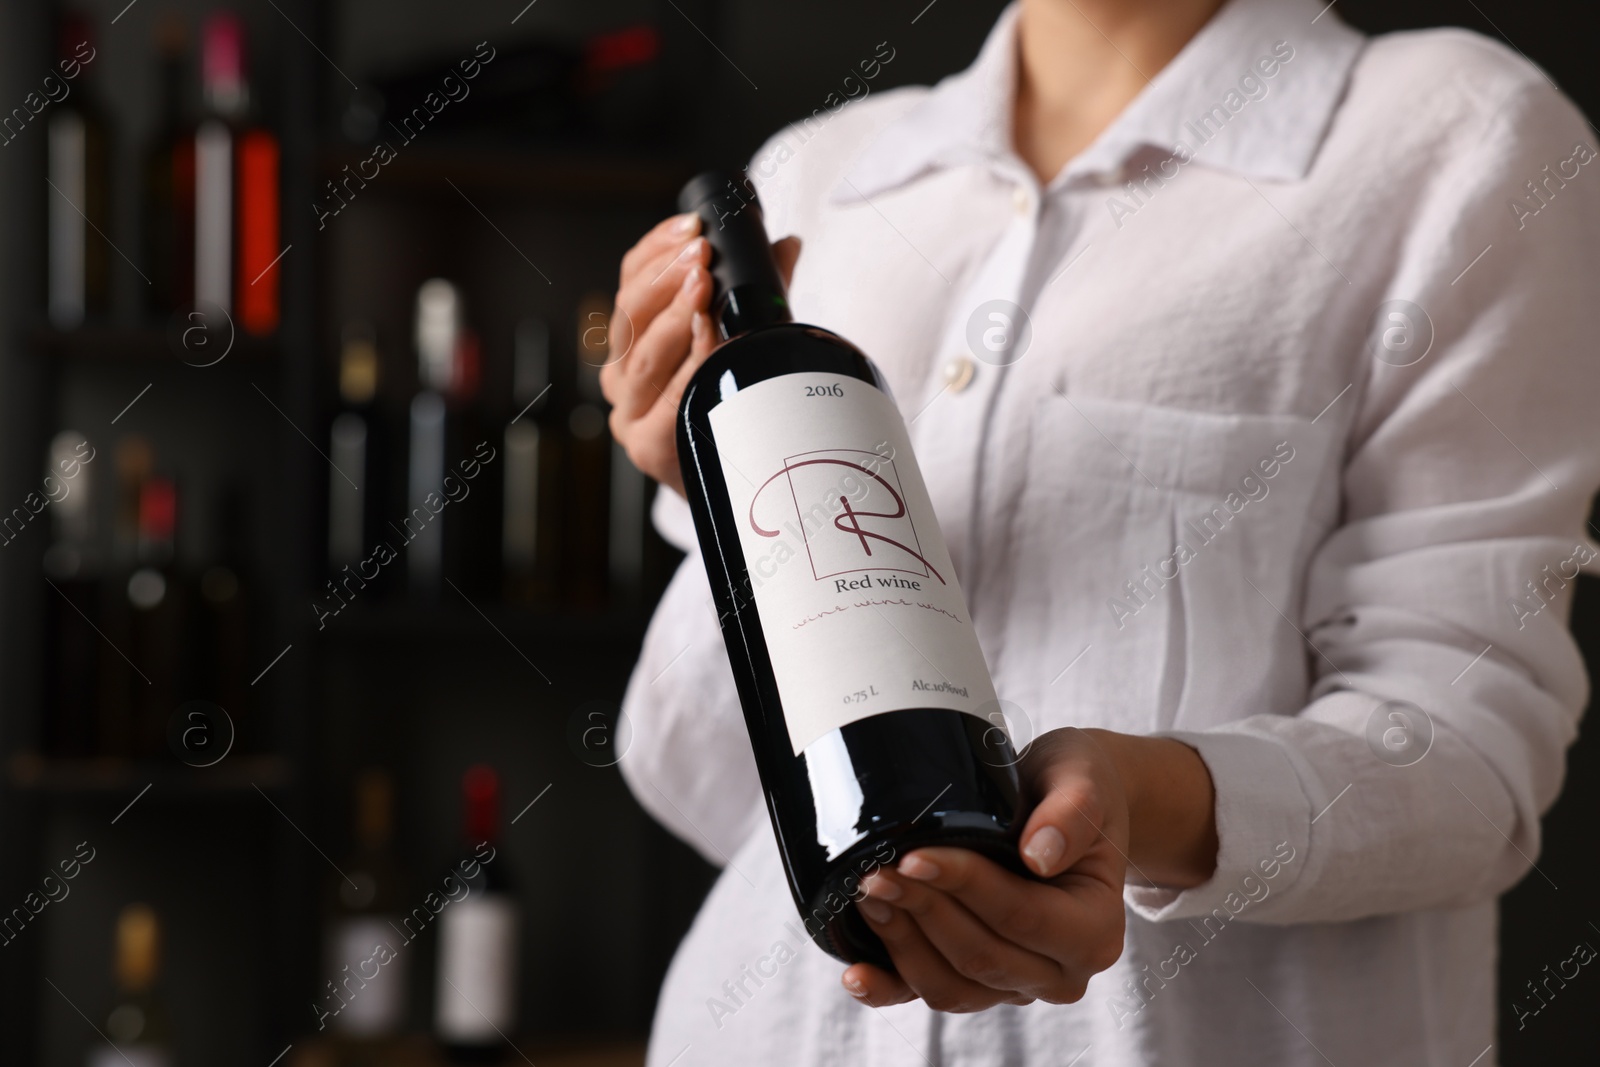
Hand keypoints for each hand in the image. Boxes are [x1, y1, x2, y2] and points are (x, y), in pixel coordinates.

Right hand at [601, 212, 800, 494]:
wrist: (735, 478)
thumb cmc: (732, 403)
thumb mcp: (742, 339)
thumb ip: (757, 293)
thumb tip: (785, 244)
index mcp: (630, 343)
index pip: (629, 284)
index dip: (655, 251)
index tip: (691, 227)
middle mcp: (620, 377)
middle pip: (630, 316)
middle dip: (666, 278)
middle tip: (702, 254)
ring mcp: (630, 413)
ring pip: (644, 355)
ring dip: (674, 316)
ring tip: (704, 287)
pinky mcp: (648, 446)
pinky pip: (670, 396)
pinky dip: (692, 364)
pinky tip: (710, 340)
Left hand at [842, 727, 1217, 1011]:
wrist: (1067, 809)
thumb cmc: (1078, 789)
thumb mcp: (1085, 781)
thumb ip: (1073, 813)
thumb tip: (1039, 854)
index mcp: (1095, 931)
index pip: (1021, 916)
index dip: (965, 888)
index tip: (916, 857)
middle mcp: (1060, 972)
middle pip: (981, 955)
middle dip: (924, 910)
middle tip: (878, 869)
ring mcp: (1018, 985)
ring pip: (952, 985)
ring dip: (903, 942)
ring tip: (869, 893)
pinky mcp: (980, 983)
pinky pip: (933, 995)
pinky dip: (891, 989)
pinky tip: (856, 974)